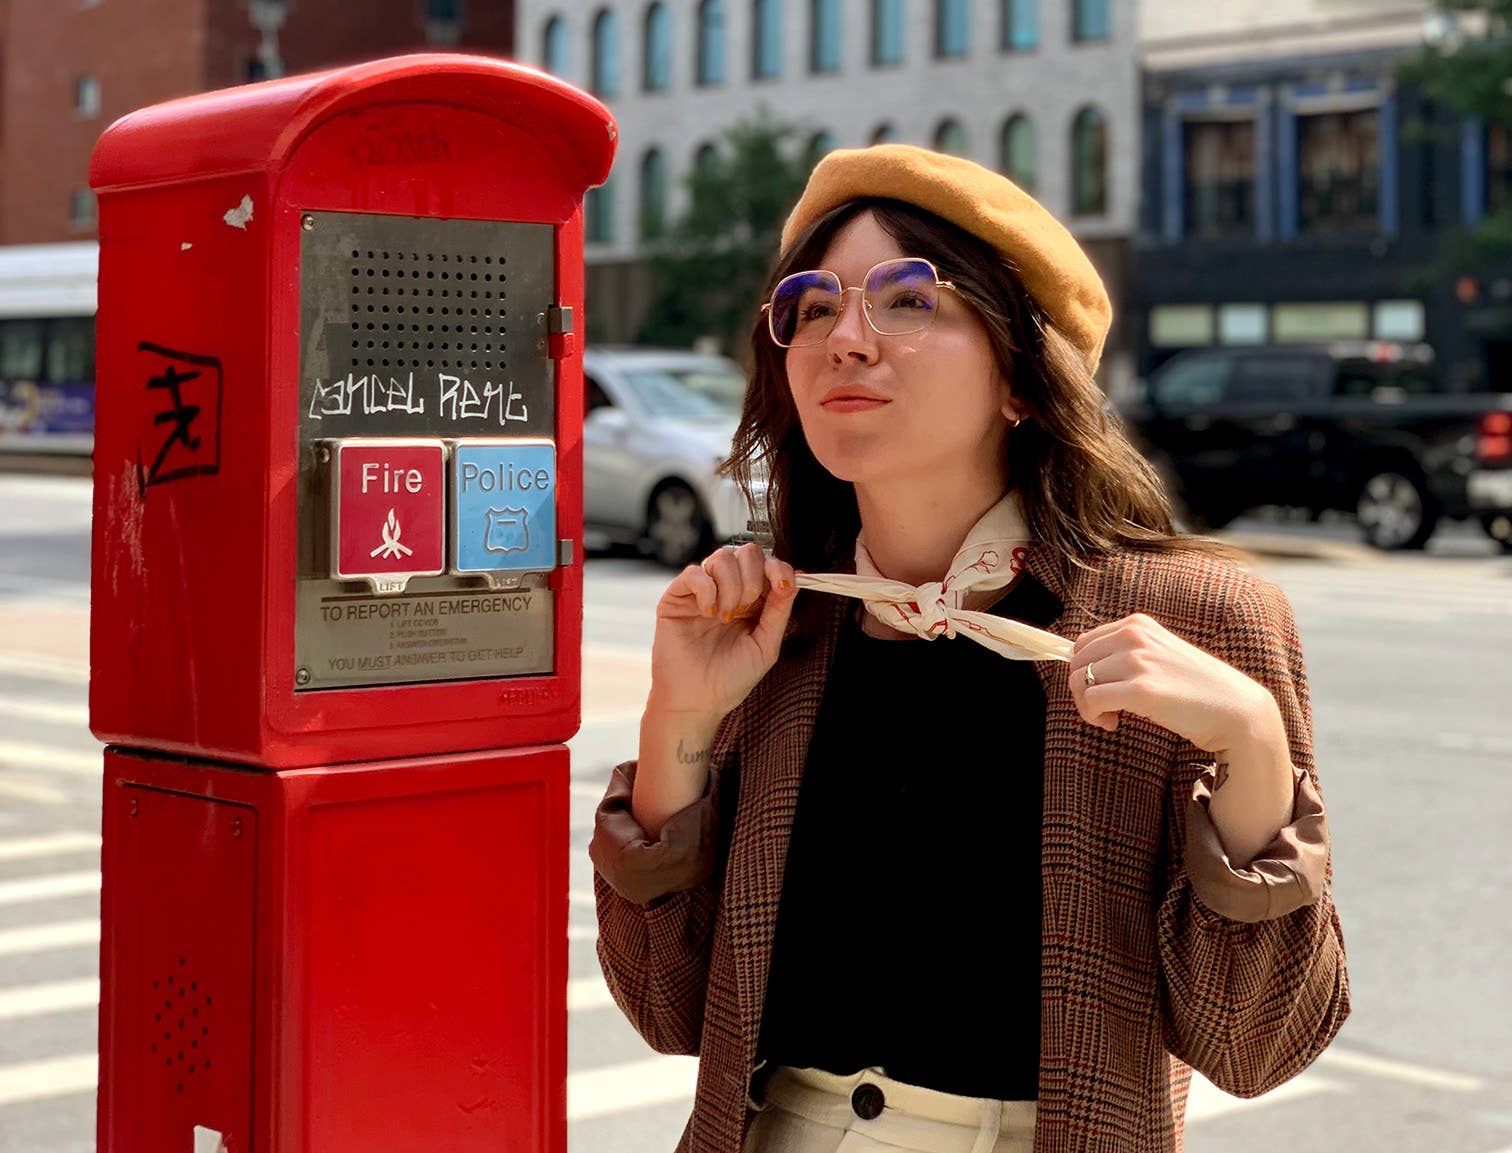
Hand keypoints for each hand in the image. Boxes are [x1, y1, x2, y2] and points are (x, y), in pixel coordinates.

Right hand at [648, 542, 798, 719]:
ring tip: (725, 617)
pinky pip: (693, 572)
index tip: (782, 584)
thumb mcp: (766, 646)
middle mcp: (727, 591)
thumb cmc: (730, 679)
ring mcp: (702, 592)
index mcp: (752, 601)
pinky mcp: (677, 597)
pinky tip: (708, 614)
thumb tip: (792, 578)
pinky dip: (707, 589)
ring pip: (721, 557)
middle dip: (753, 578)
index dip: (777, 567)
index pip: (767, 565)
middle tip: (745, 610)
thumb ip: (779, 611)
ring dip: (731, 587)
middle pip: (746, 552)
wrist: (697, 701)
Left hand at [1067, 612, 1275, 752]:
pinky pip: (1091, 700)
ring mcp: (1137, 661)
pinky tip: (1113, 724)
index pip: (1083, 643)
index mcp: (1137, 625)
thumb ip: (1125, 655)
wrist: (1234, 709)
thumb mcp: (1158, 656)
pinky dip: (1094, 716)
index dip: (1084, 671)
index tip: (1102, 690)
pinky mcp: (1140, 689)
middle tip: (1103, 709)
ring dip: (1086, 706)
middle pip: (1075, 662)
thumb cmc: (1194, 688)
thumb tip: (1079, 668)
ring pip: (1078, 681)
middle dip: (1081, 690)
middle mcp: (1134, 636)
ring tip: (1109, 718)